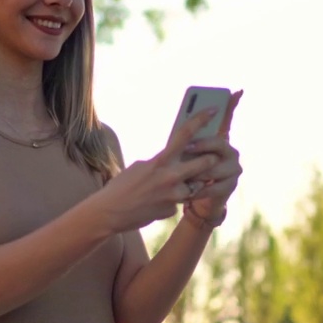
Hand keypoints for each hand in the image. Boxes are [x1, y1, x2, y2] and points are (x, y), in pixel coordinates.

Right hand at [97, 106, 225, 231]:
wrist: (109, 213)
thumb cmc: (122, 185)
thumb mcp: (141, 166)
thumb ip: (161, 161)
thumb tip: (178, 156)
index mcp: (160, 160)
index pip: (185, 134)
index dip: (201, 119)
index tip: (213, 110)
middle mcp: (170, 177)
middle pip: (205, 163)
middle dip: (210, 159)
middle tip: (212, 157)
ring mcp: (172, 196)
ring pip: (195, 186)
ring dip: (189, 184)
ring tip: (169, 186)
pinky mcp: (171, 210)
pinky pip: (179, 202)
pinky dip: (171, 200)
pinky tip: (154, 202)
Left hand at [183, 90, 242, 218]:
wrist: (195, 198)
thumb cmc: (185, 171)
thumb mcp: (183, 154)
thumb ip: (185, 140)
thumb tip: (182, 126)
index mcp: (219, 138)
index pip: (228, 116)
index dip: (232, 104)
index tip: (235, 92)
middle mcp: (230, 150)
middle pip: (218, 142)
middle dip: (201, 146)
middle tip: (187, 148)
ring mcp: (233, 168)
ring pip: (214, 166)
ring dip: (196, 172)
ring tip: (185, 176)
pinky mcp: (231, 186)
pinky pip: (214, 186)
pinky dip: (200, 188)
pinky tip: (191, 190)